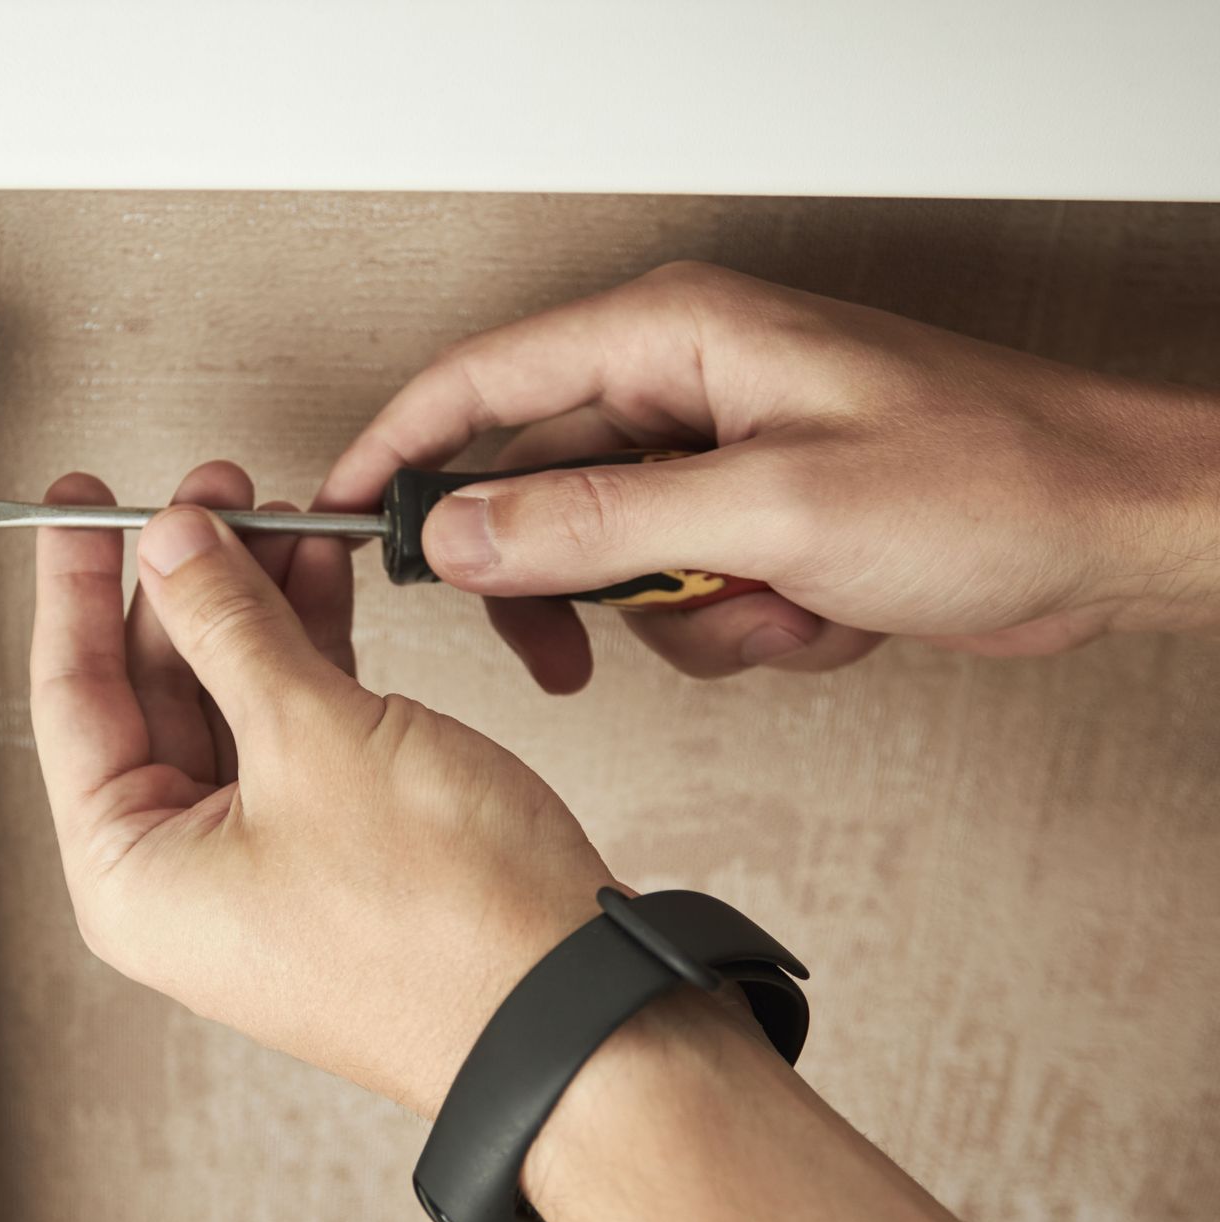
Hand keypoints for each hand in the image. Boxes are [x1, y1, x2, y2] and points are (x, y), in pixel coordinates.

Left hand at [29, 460, 612, 1113]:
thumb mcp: (312, 736)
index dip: (74, 584)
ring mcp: (258, 869)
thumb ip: (230, 626)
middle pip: (150, 694)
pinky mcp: (332, 855)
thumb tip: (174, 546)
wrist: (575, 1009)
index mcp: (130, 877)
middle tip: (211, 494)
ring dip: (252, 610)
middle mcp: (181, 881)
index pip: (70, 698)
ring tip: (278, 519)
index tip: (80, 504)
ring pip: (229, 704)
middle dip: (184, 585)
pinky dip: (305, 655)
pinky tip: (319, 582)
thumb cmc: (444, 924)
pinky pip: (292, 733)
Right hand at [318, 261, 1219, 688]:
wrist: (1115, 534)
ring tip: (766, 609)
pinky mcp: (757, 522)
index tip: (343, 519)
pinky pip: (684, 596)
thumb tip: (459, 533)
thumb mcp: (768, 509)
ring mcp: (719, 459)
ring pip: (611, 562)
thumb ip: (595, 524)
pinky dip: (741, 628)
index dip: (400, 452)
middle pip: (538, 490)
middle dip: (561, 583)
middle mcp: (685, 389)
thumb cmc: (990, 479)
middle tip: (561, 644)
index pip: (483, 383)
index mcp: (672, 339)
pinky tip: (815, 613)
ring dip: (679, 617)